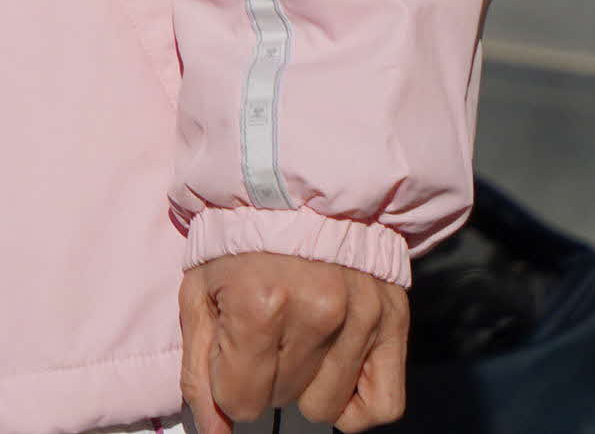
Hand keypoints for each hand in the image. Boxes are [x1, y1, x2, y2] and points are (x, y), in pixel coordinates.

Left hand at [180, 252, 407, 433]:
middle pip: (282, 400)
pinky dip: (356, 403)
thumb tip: (216, 433)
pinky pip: (384, 403)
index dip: (230, 381)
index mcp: (260, 304)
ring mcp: (362, 317)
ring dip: (306, 383)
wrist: (296, 186)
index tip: (232, 348)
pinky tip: (334, 375)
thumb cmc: (239, 238)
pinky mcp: (395, 320)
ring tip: (297, 339)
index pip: (242, 401)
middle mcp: (318, 313)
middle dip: (265, 376)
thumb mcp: (199, 292)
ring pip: (326, 406)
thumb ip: (200, 368)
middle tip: (264, 331)